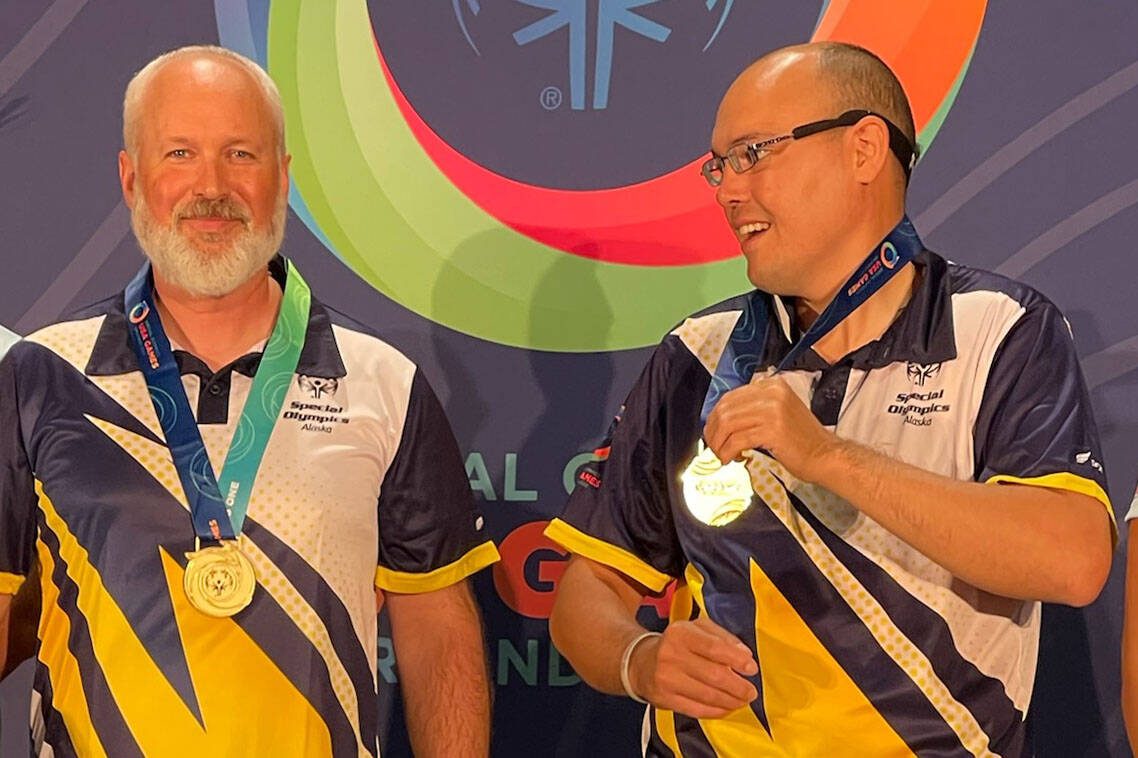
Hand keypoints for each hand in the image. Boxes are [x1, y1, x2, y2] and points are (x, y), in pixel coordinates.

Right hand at [627, 617, 758, 718]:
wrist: (641, 662)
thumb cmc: (676, 644)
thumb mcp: (696, 628)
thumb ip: (723, 637)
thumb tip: (745, 654)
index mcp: (680, 633)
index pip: (715, 648)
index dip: (737, 660)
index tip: (751, 668)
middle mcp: (670, 654)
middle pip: (714, 675)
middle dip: (738, 686)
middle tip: (750, 691)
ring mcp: (666, 678)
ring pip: (707, 695)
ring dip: (731, 701)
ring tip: (742, 700)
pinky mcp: (664, 699)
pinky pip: (697, 709)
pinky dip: (716, 711)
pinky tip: (726, 708)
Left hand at [703, 374, 835, 481]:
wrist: (826, 455)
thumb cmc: (801, 440)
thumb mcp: (777, 413)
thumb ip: (753, 410)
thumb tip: (721, 421)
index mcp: (771, 386)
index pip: (730, 397)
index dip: (714, 417)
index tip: (711, 433)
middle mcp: (772, 393)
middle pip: (725, 409)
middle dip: (713, 431)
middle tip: (712, 447)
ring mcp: (773, 410)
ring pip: (728, 424)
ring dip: (719, 444)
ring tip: (721, 456)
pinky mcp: (773, 430)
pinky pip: (737, 440)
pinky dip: (728, 452)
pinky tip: (732, 459)